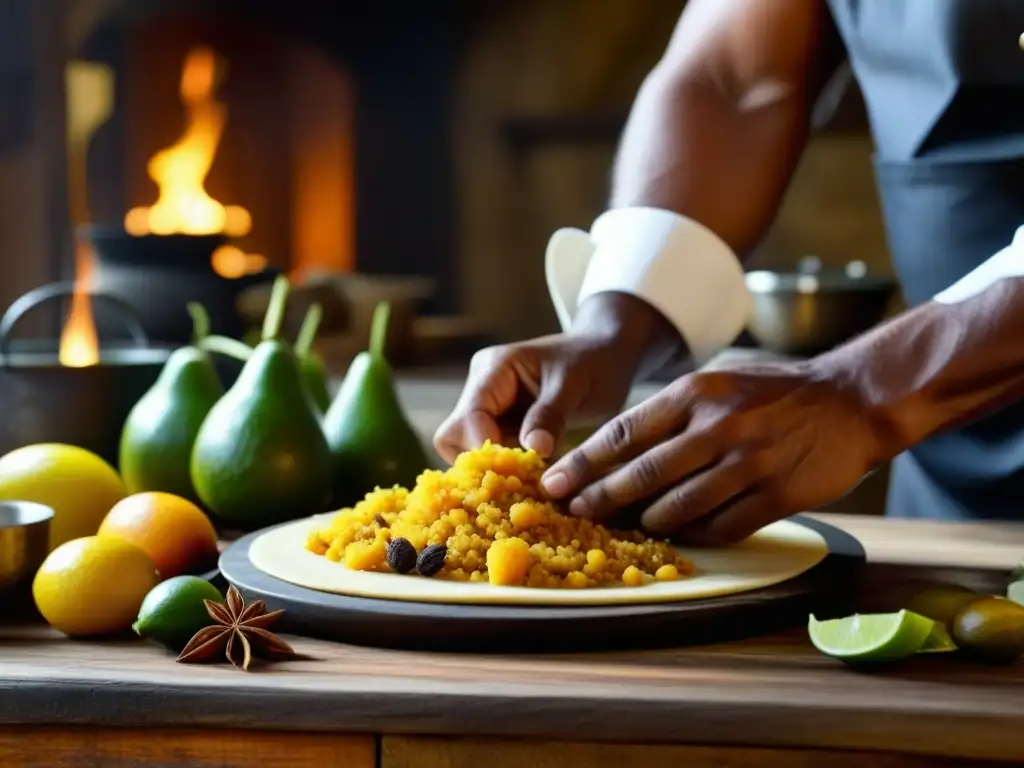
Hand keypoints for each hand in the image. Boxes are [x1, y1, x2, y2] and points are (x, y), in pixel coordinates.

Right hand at [433, 293, 681, 462]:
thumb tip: (534, 449)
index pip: (469, 417)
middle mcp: (482, 388)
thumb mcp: (575, 385)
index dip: (485, 449)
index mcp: (494, 369)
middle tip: (520, 482)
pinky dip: (508, 472)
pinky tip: (534, 479)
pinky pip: (492, 457)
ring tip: (531, 481)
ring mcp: (490, 408)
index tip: (515, 473)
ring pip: (469, 452)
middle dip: (483, 464)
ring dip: (495, 471)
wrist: (606, 354)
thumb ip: (551, 415)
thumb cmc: (594, 361)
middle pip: (454, 437)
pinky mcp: (502, 427)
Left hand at [540, 361, 887, 544]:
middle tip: (573, 512)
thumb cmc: (776, 390)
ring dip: (644, 522)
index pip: (624, 432)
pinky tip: (676, 537)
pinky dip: (694, 535)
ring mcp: (748, 464)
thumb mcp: (718, 381)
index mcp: (695, 394)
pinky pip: (721, 527)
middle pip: (642, 473)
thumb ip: (672, 412)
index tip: (555, 481)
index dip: (585, 462)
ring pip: (678, 506)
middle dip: (600, 497)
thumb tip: (619, 448)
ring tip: (623, 527)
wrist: (853, 400)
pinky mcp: (776, 497)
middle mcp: (717, 427)